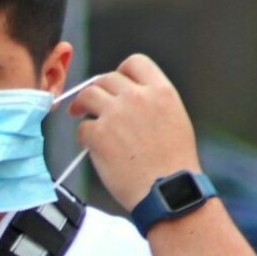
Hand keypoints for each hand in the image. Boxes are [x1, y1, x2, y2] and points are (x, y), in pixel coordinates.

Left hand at [67, 54, 200, 210]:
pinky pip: (82, 126)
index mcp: (161, 92)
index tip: (115, 85)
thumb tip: (129, 97)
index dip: (122, 72)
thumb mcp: (176, 121)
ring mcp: (116, 114)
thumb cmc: (174, 165)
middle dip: (99, 90)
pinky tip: (91, 145)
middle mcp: (138, 97)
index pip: (135, 62)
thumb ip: (153, 103)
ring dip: (83, 105)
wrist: (168, 193)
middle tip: (92, 103)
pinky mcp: (99, 134)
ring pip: (88, 94)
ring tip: (81, 115)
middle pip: (107, 78)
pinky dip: (84, 135)